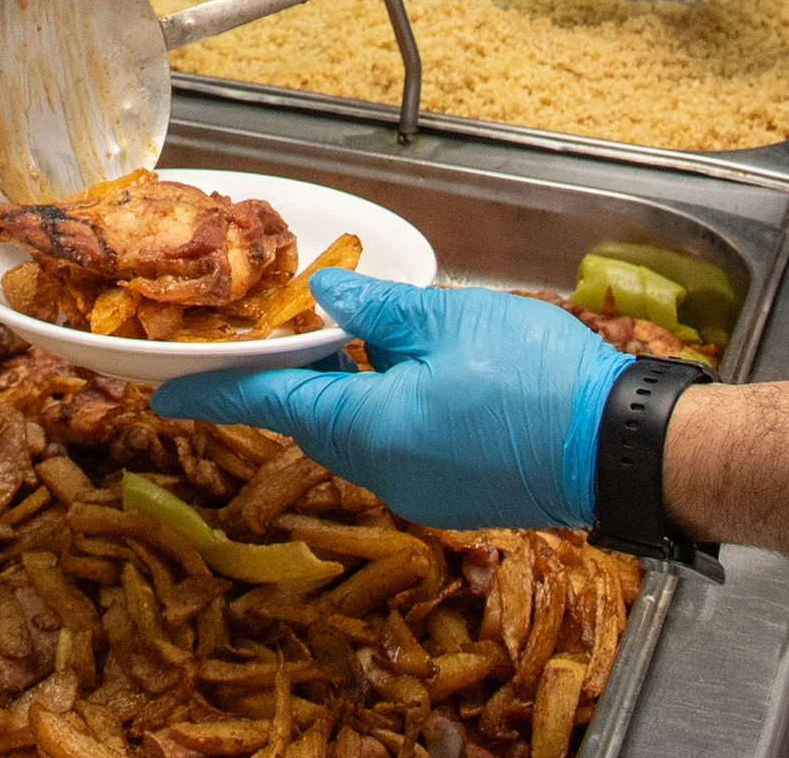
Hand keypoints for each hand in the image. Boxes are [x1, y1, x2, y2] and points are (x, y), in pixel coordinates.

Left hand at [156, 273, 625, 531]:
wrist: (625, 450)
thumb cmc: (541, 380)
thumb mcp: (449, 320)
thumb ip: (377, 307)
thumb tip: (321, 294)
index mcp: (369, 431)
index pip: (269, 407)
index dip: (213, 392)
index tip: (163, 391)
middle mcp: (385, 473)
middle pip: (313, 421)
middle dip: (288, 379)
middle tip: (267, 336)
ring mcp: (421, 492)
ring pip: (357, 433)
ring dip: (343, 389)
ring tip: (348, 339)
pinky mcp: (454, 495)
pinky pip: (396, 447)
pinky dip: (384, 409)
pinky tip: (409, 371)